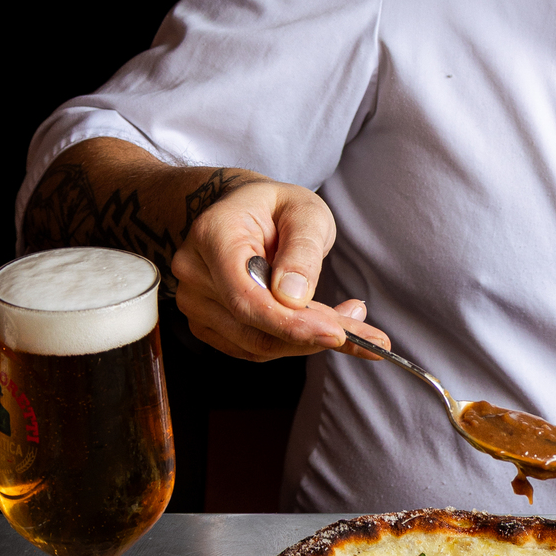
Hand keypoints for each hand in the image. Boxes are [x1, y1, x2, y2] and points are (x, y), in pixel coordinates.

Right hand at [171, 178, 390, 362]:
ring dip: (308, 340)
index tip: (336, 333)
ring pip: (258, 345)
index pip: (245, 296)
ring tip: (349, 318)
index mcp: (213, 235)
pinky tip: (323, 325)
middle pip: (253, 326)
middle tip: (360, 324)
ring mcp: (195, 302)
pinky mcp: (208, 324)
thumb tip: (295, 297)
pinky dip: (294, 343)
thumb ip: (302, 250)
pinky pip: (255, 348)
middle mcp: (195, 272)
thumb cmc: (275, 207)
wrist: (244, 211)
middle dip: (311, 333)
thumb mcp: (304, 211)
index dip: (290, 322)